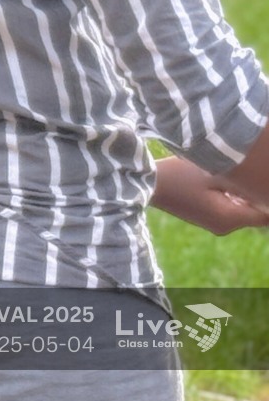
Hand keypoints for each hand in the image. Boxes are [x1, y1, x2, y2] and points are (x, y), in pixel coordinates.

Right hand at [153, 156, 268, 234]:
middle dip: (257, 195)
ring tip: (232, 174)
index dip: (266, 197)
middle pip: (256, 213)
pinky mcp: (207, 218)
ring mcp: (215, 224)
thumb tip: (263, 185)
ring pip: (243, 211)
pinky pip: (230, 210)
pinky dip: (233, 198)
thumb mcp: (214, 173)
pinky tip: (221, 180)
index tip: (261, 181)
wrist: (144, 185)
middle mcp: (225, 227)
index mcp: (229, 218)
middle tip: (250, 173)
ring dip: (244, 195)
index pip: (266, 215)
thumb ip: (245, 183)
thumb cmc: (179, 175)